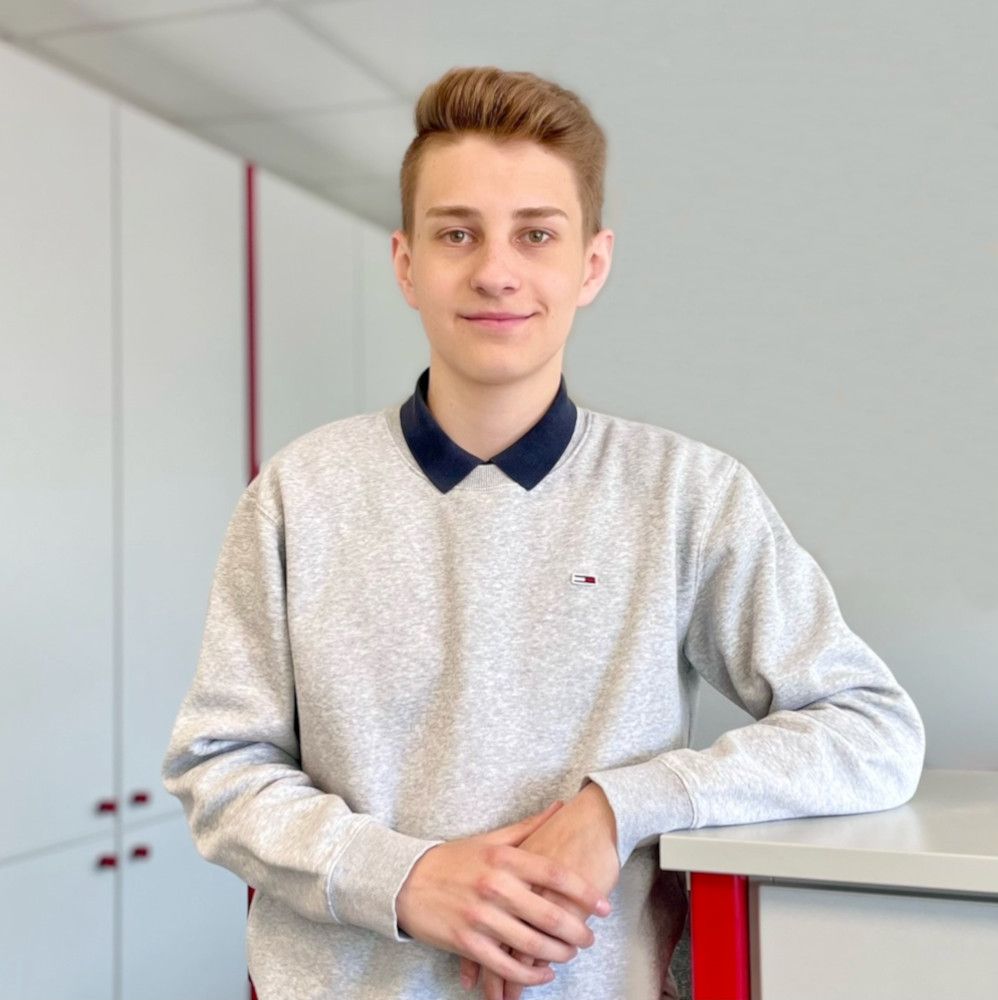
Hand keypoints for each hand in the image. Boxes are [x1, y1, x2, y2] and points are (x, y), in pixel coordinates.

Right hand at [395, 800, 611, 990]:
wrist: (405, 880)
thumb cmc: (453, 859)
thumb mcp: (490, 840)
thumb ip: (529, 827)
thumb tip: (561, 807)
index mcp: (503, 859)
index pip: (554, 875)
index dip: (584, 892)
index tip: (604, 906)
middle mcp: (494, 887)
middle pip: (548, 914)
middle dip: (577, 931)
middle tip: (590, 937)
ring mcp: (480, 917)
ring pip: (531, 944)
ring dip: (558, 954)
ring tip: (570, 953)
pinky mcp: (466, 943)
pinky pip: (505, 965)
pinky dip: (528, 975)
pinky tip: (542, 973)